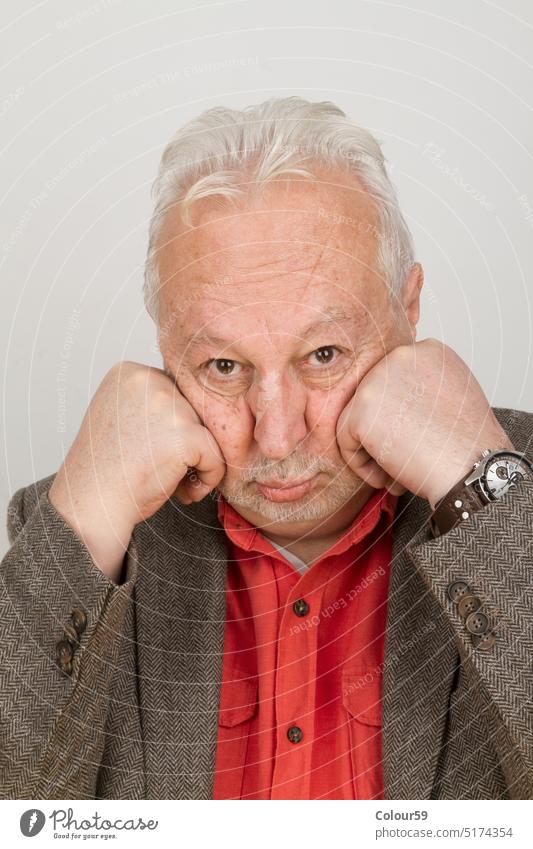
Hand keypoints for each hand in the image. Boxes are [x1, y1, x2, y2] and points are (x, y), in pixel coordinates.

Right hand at [49, 361, 224, 580]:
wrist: (90, 507)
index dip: (168, 429)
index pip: (174, 394)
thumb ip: (153, 405)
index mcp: (128, 373)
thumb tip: (196, 406)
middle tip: (159, 470)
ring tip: (169, 482)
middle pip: (193, 410)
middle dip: (184, 444)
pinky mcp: (186, 435)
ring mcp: (168, 406)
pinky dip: (207, 479)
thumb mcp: (123, 419)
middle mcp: (148, 381)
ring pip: (208, 432)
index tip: (146, 453)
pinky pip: (216, 457)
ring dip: (195, 462)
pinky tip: (181, 492)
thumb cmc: (105, 472)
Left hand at [336, 338, 514, 509]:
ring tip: (398, 471)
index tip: (416, 440)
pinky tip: (388, 476)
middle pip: (370, 399)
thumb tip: (391, 402)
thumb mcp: (452, 398)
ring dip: (371, 450)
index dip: (398, 418)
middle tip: (405, 460)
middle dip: (382, 433)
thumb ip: (422, 388)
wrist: (474, 469)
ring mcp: (379, 378)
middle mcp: (401, 355)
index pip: (391, 383)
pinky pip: (344, 439)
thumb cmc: (468, 446)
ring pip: (354, 418)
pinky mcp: (363, 407)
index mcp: (426, 351)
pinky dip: (361, 465)